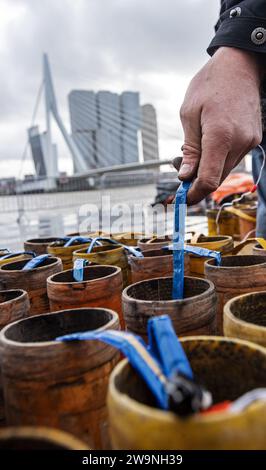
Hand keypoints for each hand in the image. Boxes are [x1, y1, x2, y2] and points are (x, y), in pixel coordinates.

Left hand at [176, 47, 262, 204]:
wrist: (239, 65)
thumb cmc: (209, 85)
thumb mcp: (189, 115)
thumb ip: (190, 150)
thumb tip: (185, 176)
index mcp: (220, 136)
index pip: (208, 180)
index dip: (193, 194)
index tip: (180, 198)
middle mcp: (239, 143)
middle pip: (216, 179)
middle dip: (195, 181)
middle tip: (178, 167)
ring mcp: (249, 142)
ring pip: (224, 170)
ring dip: (206, 169)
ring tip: (191, 151)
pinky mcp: (253, 139)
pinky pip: (232, 159)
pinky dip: (217, 159)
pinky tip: (207, 144)